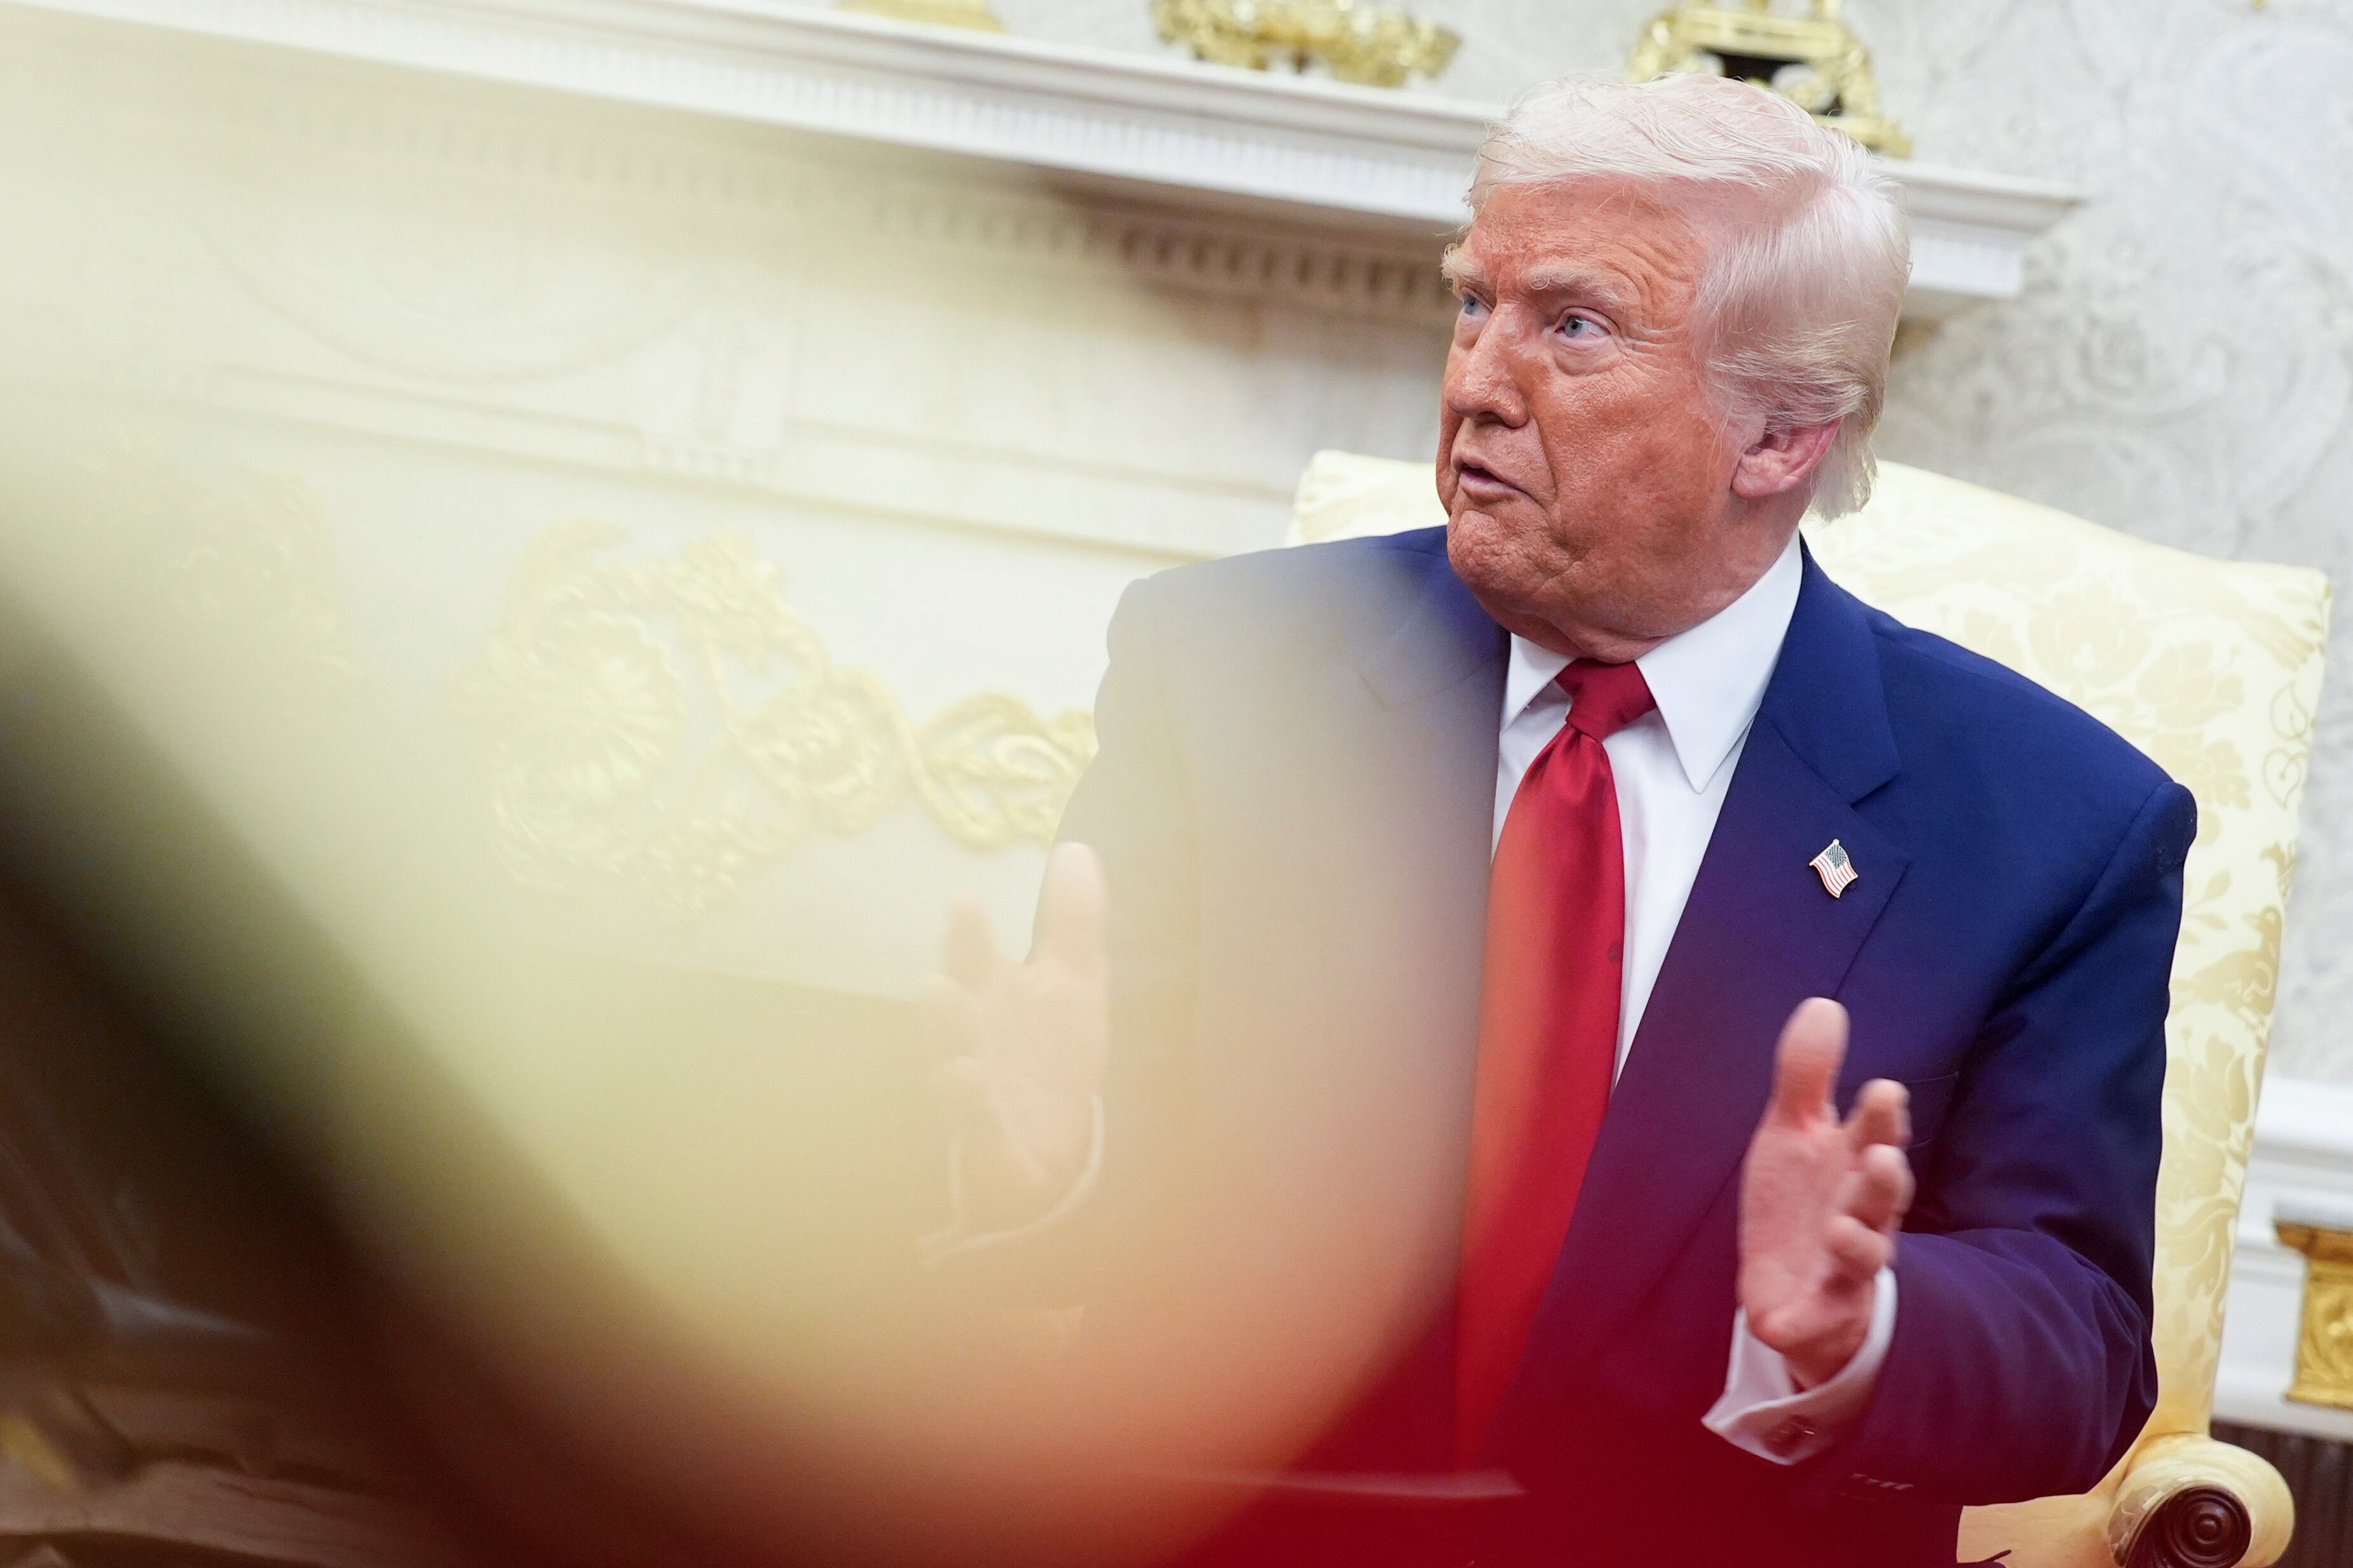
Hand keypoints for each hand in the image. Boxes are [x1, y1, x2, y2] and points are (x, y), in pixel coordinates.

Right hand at [920, 842, 1109, 1229]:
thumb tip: (1075, 849)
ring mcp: (973, 1096)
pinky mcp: (989, 1147)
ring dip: (951, 1061)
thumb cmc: (1050, 1049)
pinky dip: (975, 1115)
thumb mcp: (1073, 981)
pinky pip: (979, 1135)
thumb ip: (1072, 920)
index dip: (967, 933)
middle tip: (936, 983)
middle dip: (943, 1002)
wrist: (1051, 1146)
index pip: (972, 957)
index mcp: (989, 995)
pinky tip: (973, 1089)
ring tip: (956, 1048)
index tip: (964, 899)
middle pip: (949, 1017)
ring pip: (952, 1078)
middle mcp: (970, 1040)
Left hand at [1738, 998, 1913, 1388]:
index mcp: (1854, 1166)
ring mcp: (1843, 1268)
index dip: (1882, 1118)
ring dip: (1857, 1241)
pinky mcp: (1818, 1312)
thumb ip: (1807, 1076)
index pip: (1876, 1136)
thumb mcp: (1794, 1133)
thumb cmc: (1801, 1201)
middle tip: (1880, 1155)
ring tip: (1840, 1226)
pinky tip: (1778, 1318)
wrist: (1791, 1289)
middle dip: (1883, 1176)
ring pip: (1863, 1255)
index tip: (1883, 1090)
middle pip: (1881, 1195)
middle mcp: (1861, 1215)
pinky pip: (1816, 1317)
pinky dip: (1803, 1319)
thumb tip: (1824, 1004)